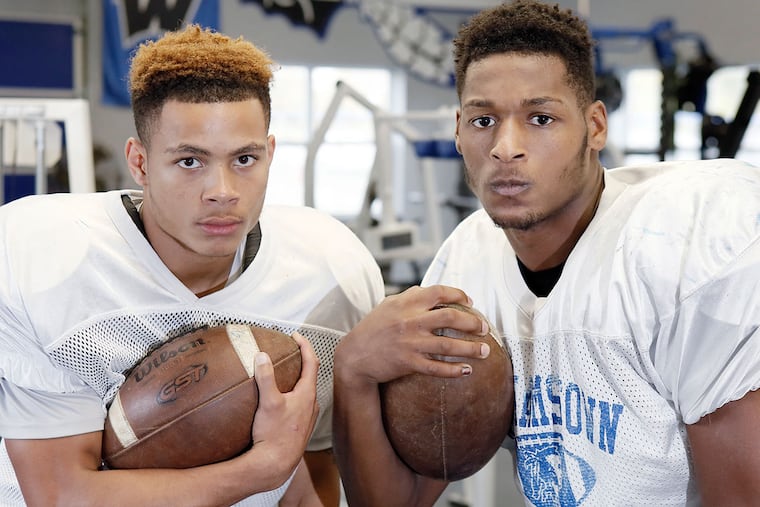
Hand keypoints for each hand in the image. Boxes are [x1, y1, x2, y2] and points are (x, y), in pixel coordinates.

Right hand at [250, 332, 318, 476]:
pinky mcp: (299, 428)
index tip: (295, 335)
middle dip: (301, 361)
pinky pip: (299, 405)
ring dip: (296, 379)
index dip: (305, 345)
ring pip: (305, 392)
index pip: (312, 362)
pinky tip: (279, 401)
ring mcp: (307, 418)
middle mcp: (311, 405)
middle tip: (288, 351)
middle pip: (309, 376)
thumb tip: (262, 355)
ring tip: (283, 374)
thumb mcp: (268, 402)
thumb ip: (266, 377)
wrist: (275, 466)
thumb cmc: (274, 435)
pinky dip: (292, 395)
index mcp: (307, 394)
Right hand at [335, 285, 490, 386]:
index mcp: (406, 303)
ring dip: (471, 349)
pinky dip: (454, 370)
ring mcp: (410, 343)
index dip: (459, 295)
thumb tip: (432, 291)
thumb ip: (410, 297)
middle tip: (484, 328)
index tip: (470, 302)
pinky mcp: (408, 363)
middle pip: (450, 317)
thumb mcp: (388, 305)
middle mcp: (410, 321)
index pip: (439, 292)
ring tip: (485, 351)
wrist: (354, 356)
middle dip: (473, 323)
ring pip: (448, 346)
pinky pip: (437, 368)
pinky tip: (467, 370)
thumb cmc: (373, 328)